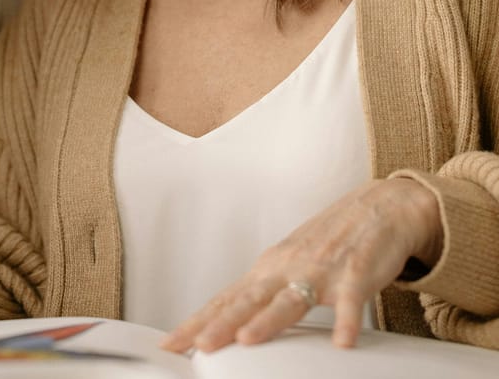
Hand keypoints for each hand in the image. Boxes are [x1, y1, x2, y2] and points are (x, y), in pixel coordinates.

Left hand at [161, 178, 442, 352]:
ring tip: (247, 340)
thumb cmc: (330, 240)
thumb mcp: (289, 265)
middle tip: (199, 345)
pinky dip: (347, 321)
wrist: (379, 206)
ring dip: (268, 320)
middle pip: (247, 300)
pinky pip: (352, 301)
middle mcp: (288, 268)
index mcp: (268, 269)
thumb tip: (232, 324)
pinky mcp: (357, 273)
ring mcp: (321, 270)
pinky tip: (342, 342)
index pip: (225, 300)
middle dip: (221, 325)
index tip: (171, 343)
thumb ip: (265, 295)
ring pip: (290, 300)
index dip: (198, 322)